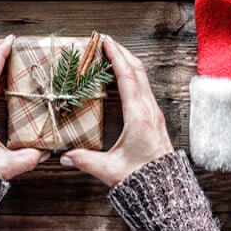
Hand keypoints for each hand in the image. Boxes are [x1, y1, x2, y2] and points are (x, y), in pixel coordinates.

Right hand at [61, 36, 172, 186]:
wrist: (167, 190)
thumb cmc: (142, 179)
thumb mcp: (110, 169)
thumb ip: (85, 160)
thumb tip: (64, 156)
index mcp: (138, 115)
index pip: (127, 76)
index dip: (115, 56)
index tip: (105, 40)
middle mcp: (149, 110)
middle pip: (137, 70)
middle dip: (122, 51)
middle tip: (105, 41)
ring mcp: (154, 113)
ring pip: (143, 78)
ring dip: (128, 62)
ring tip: (112, 54)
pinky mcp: (155, 118)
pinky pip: (144, 88)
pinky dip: (132, 76)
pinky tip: (122, 79)